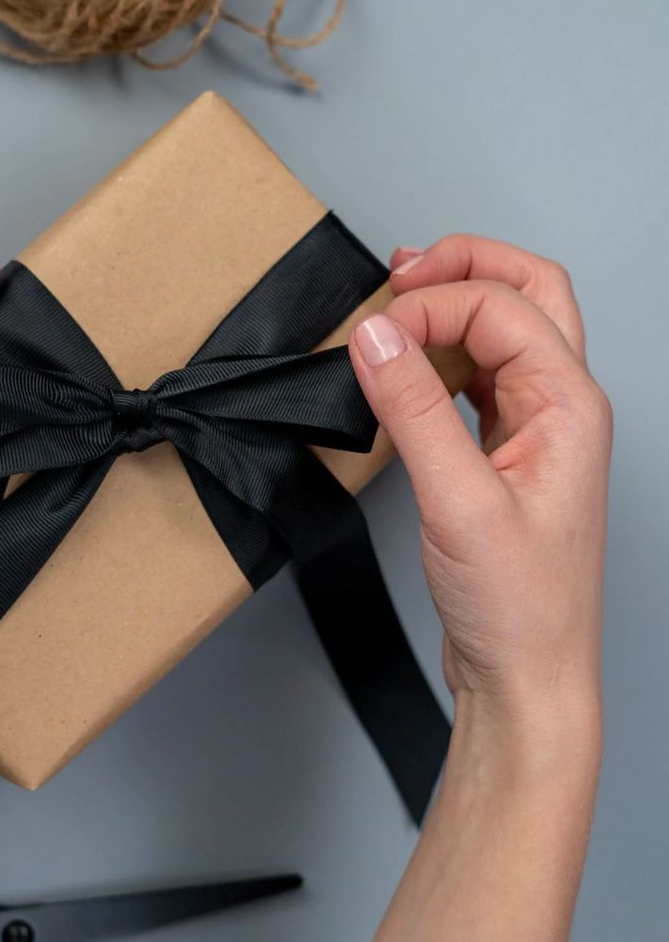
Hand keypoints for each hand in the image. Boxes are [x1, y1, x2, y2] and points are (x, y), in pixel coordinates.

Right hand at [348, 236, 611, 719]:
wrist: (526, 676)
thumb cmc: (516, 605)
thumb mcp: (458, 501)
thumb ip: (414, 410)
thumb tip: (374, 335)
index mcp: (568, 407)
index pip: (500, 310)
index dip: (431, 307)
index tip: (372, 335)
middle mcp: (560, 408)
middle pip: (530, 294)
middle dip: (468, 266)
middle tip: (404, 268)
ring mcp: (534, 431)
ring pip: (507, 331)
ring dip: (458, 303)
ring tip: (403, 294)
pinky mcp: (503, 455)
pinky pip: (480, 379)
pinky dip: (443, 354)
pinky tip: (409, 361)